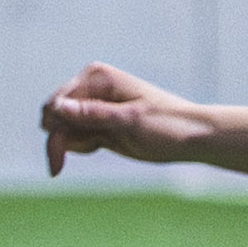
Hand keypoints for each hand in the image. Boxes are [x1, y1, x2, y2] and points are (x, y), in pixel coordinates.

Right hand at [41, 63, 216, 175]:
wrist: (193, 137)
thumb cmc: (167, 126)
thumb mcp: (129, 122)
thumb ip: (93, 115)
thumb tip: (58, 107)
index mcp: (97, 78)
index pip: (58, 103)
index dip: (54, 131)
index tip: (56, 160)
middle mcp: (93, 87)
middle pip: (56, 115)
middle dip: (58, 140)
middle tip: (57, 168)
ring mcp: (96, 106)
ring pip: (64, 127)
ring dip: (71, 144)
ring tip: (100, 147)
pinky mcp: (101, 124)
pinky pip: (77, 136)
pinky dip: (82, 146)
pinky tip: (101, 147)